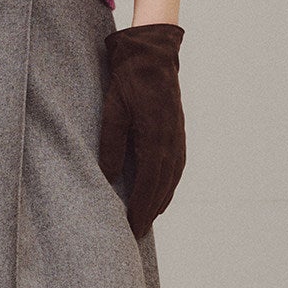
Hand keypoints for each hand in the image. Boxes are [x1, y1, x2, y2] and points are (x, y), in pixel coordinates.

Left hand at [97, 23, 185, 237]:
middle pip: (163, 187)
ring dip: (160, 201)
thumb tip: (110, 177)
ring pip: (171, 179)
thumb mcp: (113, 109)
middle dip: (150, 212)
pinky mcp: (177, 132)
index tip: (132, 229)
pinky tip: (160, 193)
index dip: (141, 209)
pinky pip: (175, 167)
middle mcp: (172, 140)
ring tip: (147, 220)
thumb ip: (112, 143)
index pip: (150, 183)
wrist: (152, 53)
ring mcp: (178, 137)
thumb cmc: (129, 79)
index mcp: (156, 136)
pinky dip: (168, 185)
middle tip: (136, 234)